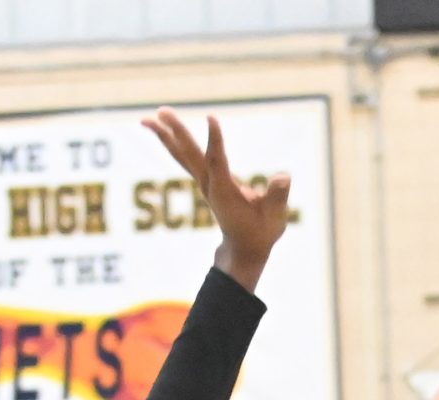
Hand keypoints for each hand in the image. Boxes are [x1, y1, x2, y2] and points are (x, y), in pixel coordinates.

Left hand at [144, 109, 291, 292]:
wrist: (243, 249)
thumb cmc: (261, 232)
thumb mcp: (274, 217)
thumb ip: (277, 197)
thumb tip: (283, 177)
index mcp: (225, 192)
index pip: (217, 162)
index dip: (215, 141)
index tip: (211, 118)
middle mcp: (209, 185)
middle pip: (189, 154)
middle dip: (176, 132)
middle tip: (161, 111)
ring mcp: (205, 182)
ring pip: (183, 155)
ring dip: (167, 135)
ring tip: (154, 115)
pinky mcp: (206, 181)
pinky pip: (187, 158)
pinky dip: (176, 143)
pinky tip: (167, 131)